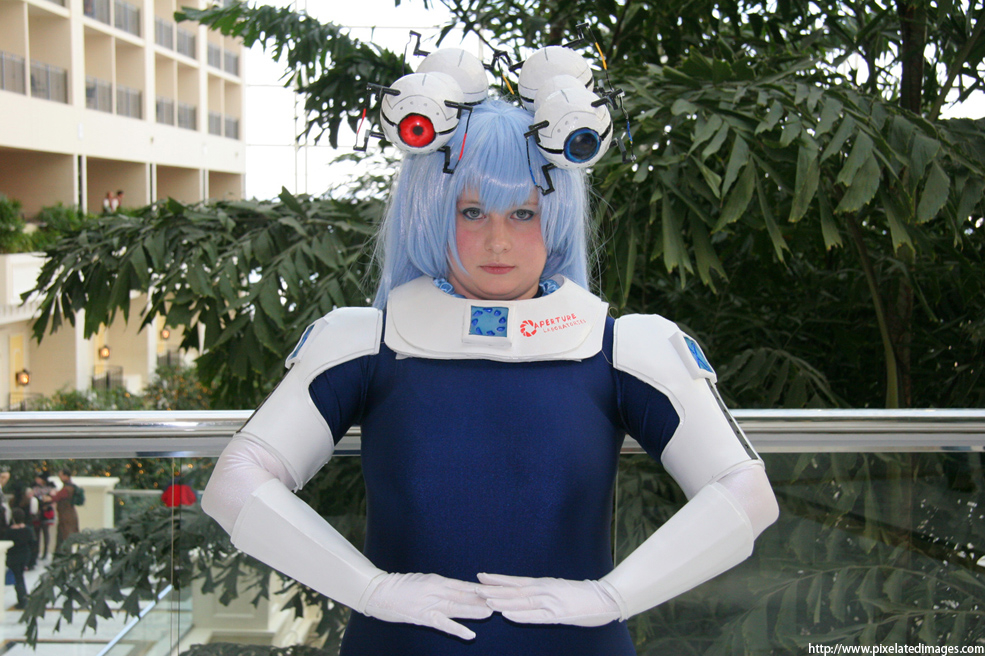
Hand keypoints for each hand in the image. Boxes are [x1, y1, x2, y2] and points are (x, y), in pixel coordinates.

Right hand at [363, 572, 492, 639]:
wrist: (378, 592)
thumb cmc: (400, 587)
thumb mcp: (423, 582)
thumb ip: (439, 588)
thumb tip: (457, 591)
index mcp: (437, 581)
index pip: (463, 585)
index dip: (480, 589)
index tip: (495, 590)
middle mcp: (436, 590)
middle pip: (464, 595)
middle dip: (483, 599)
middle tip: (500, 600)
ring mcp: (430, 603)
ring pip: (458, 607)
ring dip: (475, 611)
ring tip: (491, 613)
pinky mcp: (424, 616)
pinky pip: (444, 624)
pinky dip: (458, 629)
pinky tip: (470, 634)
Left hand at [477, 573, 622, 625]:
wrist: (606, 597)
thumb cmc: (583, 596)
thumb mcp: (560, 590)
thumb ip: (544, 593)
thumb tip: (528, 595)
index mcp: (544, 583)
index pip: (515, 581)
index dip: (497, 579)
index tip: (481, 576)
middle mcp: (544, 589)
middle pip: (513, 589)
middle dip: (492, 589)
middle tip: (473, 586)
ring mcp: (550, 601)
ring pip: (520, 601)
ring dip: (501, 601)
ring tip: (484, 599)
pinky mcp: (557, 614)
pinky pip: (535, 615)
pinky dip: (519, 614)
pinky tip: (507, 614)